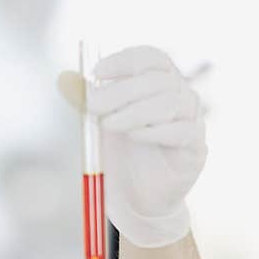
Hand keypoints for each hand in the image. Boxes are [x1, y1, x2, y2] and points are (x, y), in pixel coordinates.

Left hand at [62, 46, 206, 247]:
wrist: (137, 200)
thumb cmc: (122, 157)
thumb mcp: (99, 127)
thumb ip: (85, 102)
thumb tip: (63, 78)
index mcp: (158, 85)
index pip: (150, 58)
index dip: (124, 61)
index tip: (95, 73)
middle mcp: (180, 97)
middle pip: (157, 79)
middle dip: (120, 91)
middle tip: (93, 106)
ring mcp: (192, 121)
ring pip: (171, 102)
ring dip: (135, 111)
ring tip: (109, 125)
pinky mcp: (195, 149)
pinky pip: (182, 132)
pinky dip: (155, 132)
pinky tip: (134, 137)